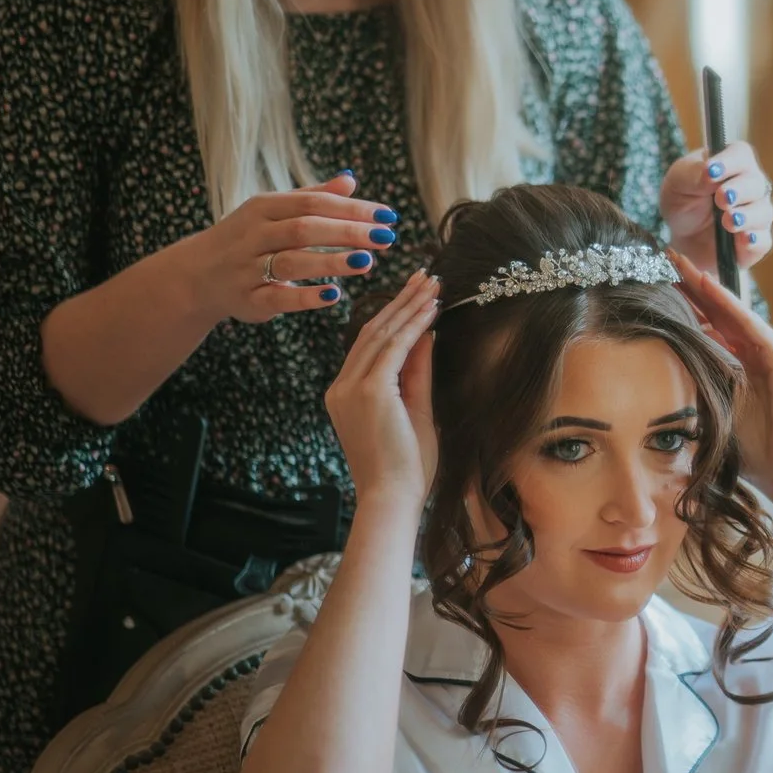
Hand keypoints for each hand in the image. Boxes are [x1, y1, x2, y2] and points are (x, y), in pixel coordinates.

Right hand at [171, 172, 402, 324]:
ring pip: (291, 262)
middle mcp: (253, 235)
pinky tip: (334, 295)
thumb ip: (311, 197)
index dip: (352, 209)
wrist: (195, 276)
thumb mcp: (272, 212)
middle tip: (386, 238)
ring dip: (330, 262)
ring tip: (366, 262)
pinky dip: (306, 297)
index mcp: (262, 208)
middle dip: (347, 232)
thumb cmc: (246, 239)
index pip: (313, 203)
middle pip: (304, 229)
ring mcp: (247, 268)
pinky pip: (278, 298)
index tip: (388, 216)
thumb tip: (350, 180)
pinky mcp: (247, 300)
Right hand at [325, 269, 441, 511]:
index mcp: (345, 394)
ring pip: (381, 335)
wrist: (392, 498)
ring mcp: (351, 388)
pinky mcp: (369, 392)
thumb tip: (425, 334)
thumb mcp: (413, 410)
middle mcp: (341, 387)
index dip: (394, 316)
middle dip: (401, 301)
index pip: (370, 345)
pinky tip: (431, 308)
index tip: (415, 294)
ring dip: (410, 306)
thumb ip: (415, 372)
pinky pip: (394, 349)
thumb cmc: (405, 466)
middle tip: (425, 275)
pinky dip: (414, 325)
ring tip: (432, 283)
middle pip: (372, 332)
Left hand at [660, 142, 772, 275]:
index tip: (711, 171)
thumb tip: (710, 171)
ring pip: (763, 212)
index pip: (740, 154)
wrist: (681, 236)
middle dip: (739, 190)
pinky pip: (763, 241)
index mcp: (733, 163)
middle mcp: (751, 186)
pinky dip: (754, 240)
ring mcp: (757, 214)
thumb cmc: (682, 200)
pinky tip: (742, 239)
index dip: (728, 162)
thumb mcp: (678, 181)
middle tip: (721, 198)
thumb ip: (692, 173)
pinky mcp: (756, 241)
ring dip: (746, 216)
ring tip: (728, 221)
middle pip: (756, 183)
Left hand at [669, 250, 772, 496]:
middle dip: (689, 287)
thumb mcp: (711, 416)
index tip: (652, 288)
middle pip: (715, 314)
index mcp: (734, 369)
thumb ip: (693, 393)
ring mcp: (767, 353)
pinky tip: (707, 285)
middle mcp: (751, 355)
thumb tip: (650, 383)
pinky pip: (749, 325)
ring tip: (679, 263)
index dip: (680, 309)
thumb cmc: (754, 454)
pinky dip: (727, 304)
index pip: (703, 331)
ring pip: (730, 312)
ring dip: (704, 286)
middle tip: (662, 259)